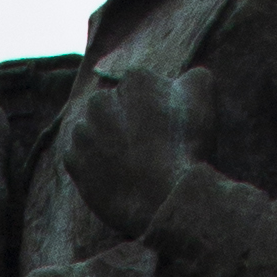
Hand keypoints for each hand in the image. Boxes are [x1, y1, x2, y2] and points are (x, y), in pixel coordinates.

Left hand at [60, 68, 190, 239]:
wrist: (164, 198)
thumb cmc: (186, 148)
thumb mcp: (203, 99)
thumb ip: (194, 77)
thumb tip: (185, 78)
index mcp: (133, 80)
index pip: (138, 88)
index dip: (150, 108)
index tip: (159, 128)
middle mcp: (101, 101)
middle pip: (109, 106)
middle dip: (121, 120)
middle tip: (141, 147)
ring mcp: (84, 132)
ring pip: (90, 129)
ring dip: (103, 141)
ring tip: (126, 163)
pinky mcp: (73, 162)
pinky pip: (77, 156)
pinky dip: (90, 163)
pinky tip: (111, 174)